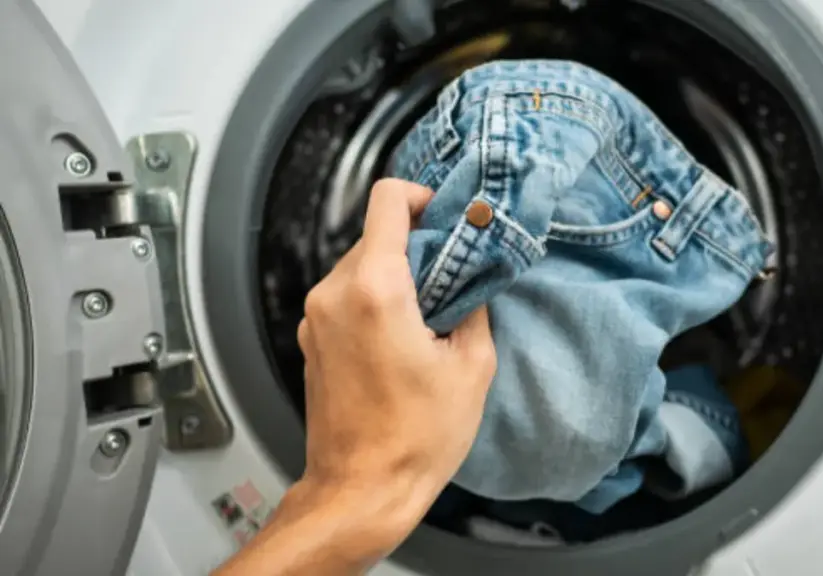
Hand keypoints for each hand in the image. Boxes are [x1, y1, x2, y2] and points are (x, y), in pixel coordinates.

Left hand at [295, 178, 495, 543]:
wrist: (362, 489)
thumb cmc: (416, 437)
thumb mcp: (472, 366)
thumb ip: (474, 305)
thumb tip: (474, 278)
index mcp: (375, 289)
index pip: (387, 200)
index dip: (422, 197)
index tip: (447, 218)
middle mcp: (334, 294)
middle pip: (376, 234)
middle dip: (418, 244)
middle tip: (454, 276)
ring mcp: (316, 317)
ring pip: (361, 264)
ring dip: (397, 274)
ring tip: (431, 314)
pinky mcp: (311, 338)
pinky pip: (346, 295)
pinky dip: (375, 299)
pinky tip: (404, 335)